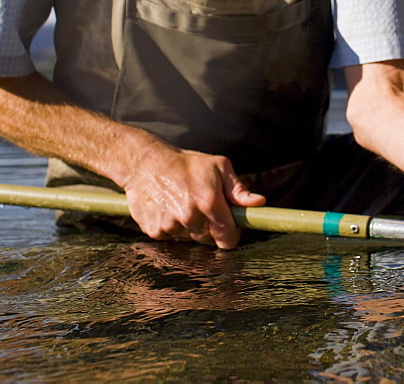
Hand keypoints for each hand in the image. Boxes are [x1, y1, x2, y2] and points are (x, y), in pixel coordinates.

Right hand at [123, 138, 265, 248]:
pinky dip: (174, 228)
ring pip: (191, 239)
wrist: (144, 163)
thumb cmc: (186, 163)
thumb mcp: (218, 167)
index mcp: (209, 202)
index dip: (232, 234)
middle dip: (212, 228)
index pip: (228, 239)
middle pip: (210, 240)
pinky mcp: (154, 231)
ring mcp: (170, 226)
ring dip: (192, 228)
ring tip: (184, 204)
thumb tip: (259, 203)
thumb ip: (239, 190)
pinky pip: (172, 238)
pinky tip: (170, 208)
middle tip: (204, 207)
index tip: (230, 226)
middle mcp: (190, 217)